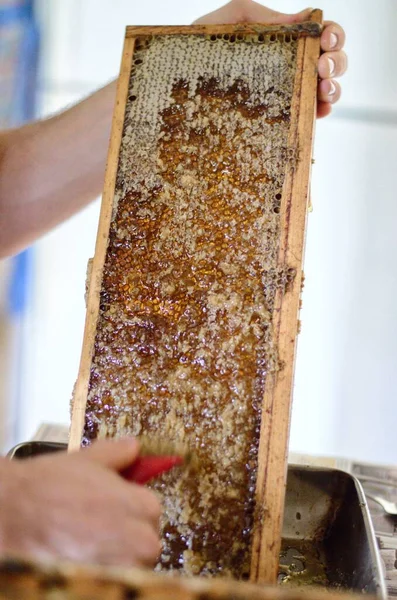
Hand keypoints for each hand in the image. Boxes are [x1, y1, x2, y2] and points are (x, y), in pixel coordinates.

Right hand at [0, 438, 160, 565]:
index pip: (152, 509)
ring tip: (85, 541)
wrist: (11, 513)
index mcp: (141, 507)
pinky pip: (112, 577)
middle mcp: (138, 542)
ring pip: (132, 563)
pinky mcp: (100, 585)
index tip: (112, 505)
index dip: (130, 505)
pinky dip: (101, 568)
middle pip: (147, 540)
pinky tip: (79, 555)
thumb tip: (133, 447)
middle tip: (98, 525)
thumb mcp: (88, 459)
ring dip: (116, 554)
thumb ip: (118, 453)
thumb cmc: (48, 487)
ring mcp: (121, 568)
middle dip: (128, 533)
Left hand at [194, 0, 346, 118]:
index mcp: (285, 42)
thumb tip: (306, 16)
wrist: (177, 83)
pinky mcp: (279, 120)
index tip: (325, 39)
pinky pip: (309, 118)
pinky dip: (320, 112)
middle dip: (336, 62)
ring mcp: (287, 95)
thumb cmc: (201, 50)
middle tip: (320, 66)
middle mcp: (291, 68)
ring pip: (328, 90)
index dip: (333, 35)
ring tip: (321, 87)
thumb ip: (264, 16)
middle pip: (333, 62)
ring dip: (334, 88)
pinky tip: (318, 110)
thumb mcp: (231, 22)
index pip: (322, 35)